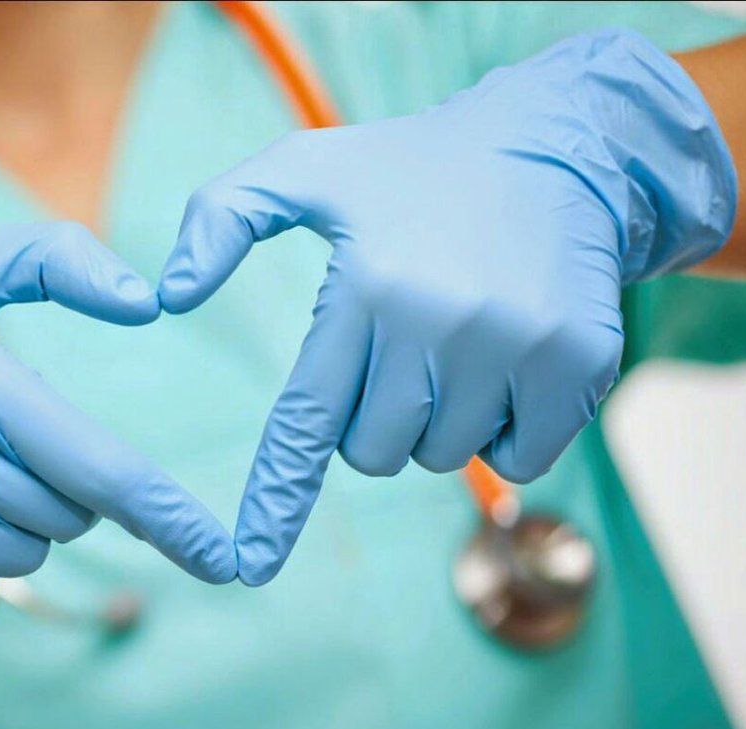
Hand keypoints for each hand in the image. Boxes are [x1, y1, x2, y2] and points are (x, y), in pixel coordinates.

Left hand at [159, 29, 735, 584]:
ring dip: (438, 419)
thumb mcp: (306, 166)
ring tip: (458, 338)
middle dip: (374, 416)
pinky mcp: (578, 364)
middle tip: (400, 344)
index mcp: (366, 286)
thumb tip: (167, 297)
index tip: (252, 564)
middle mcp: (440, 322)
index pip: (308, 420)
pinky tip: (508, 361)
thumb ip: (222, 218)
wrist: (554, 148)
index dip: (277, 497)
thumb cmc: (412, 170)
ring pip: (441, 456)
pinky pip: (518, 459)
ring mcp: (516, 346)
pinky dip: (505, 431)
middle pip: (375, 453)